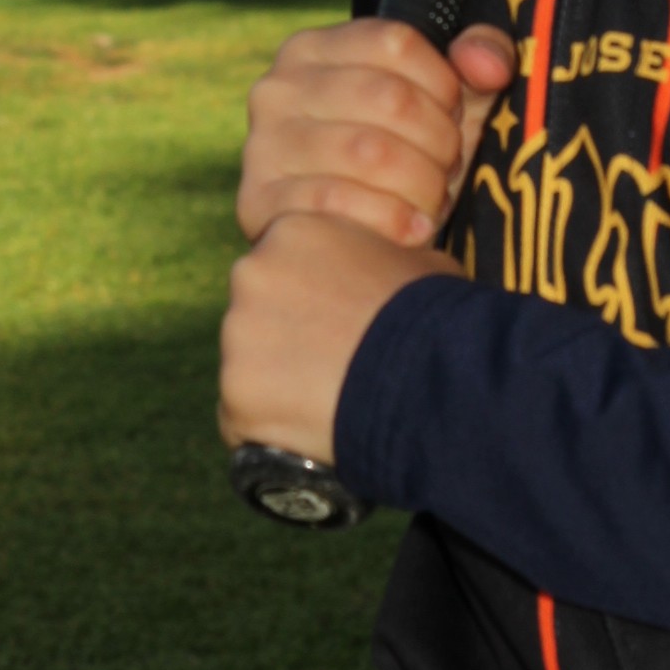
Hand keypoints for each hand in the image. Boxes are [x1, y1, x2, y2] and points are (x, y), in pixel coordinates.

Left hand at [219, 213, 464, 463]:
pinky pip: (242, 418)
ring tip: (326, 406)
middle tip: (328, 367)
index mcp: (292, 230)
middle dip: (284, 339)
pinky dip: (268, 430)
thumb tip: (393, 274)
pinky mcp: (234, 392)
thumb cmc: (435, 313)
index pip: (286, 266)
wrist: (428, 373)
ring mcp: (238, 334)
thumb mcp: (419, 262)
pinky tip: (306, 438)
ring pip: (247, 367)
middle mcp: (252, 272)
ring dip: (275, 386)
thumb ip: (384, 260)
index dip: (311, 299)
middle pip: (257, 312)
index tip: (335, 326)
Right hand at [238, 17, 515, 249]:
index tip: (453, 115)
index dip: (443, 84)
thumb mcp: (445, 100)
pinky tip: (414, 230)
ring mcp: (264, 145)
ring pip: (370, 153)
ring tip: (432, 201)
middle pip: (390, 98)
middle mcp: (278, 88)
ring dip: (422, 185)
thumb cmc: (403, 156)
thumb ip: (480, 58)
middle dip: (440, 142)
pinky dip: (392, 220)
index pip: (397, 43)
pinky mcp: (259, 202)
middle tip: (447, 169)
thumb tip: (489, 66)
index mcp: (315, 48)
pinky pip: (339, 204)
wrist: (349, 243)